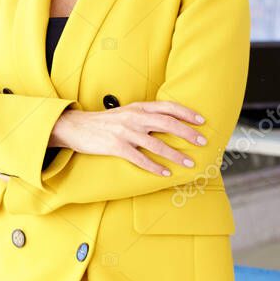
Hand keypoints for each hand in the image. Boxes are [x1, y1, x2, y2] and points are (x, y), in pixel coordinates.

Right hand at [53, 100, 207, 176]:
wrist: (76, 127)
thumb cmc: (104, 122)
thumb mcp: (125, 112)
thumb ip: (144, 115)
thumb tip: (168, 123)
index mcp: (138, 107)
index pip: (167, 107)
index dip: (186, 113)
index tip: (202, 121)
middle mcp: (134, 117)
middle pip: (167, 123)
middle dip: (188, 133)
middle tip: (202, 142)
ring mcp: (125, 132)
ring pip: (156, 143)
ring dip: (175, 155)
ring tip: (189, 163)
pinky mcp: (116, 146)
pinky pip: (140, 158)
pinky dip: (154, 167)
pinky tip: (165, 173)